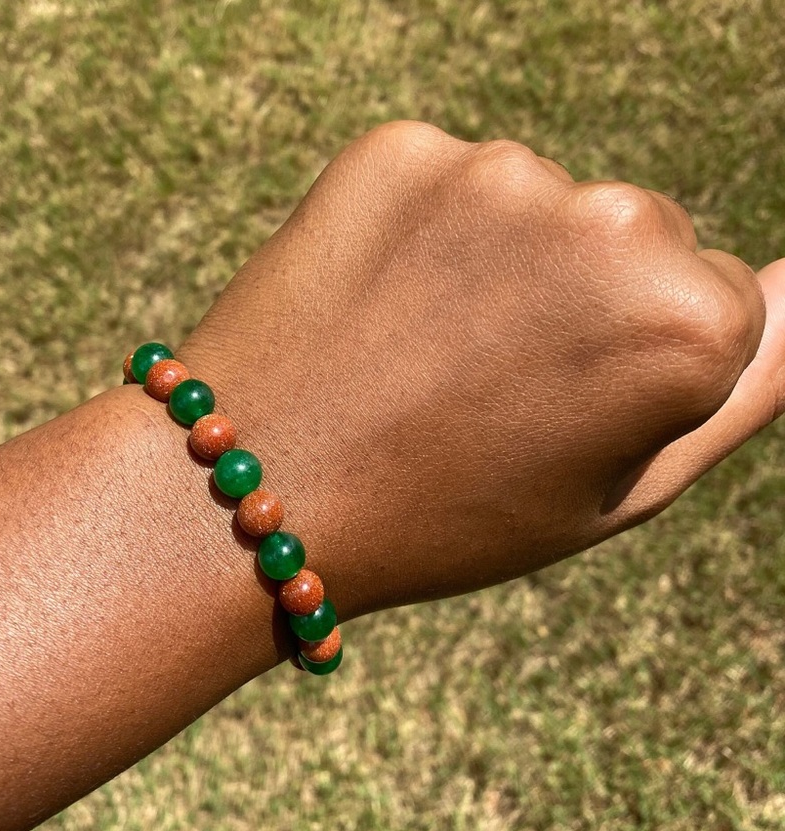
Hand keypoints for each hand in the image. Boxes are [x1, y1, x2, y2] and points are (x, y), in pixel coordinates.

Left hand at [179, 122, 783, 618]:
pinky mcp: (400, 150)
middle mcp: (611, 219)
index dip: (633, 374)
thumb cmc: (449, 515)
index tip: (554, 420)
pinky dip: (426, 232)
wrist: (258, 492)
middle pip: (639, 238)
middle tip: (481, 391)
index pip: (716, 309)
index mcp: (686, 321)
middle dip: (581, 304)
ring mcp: (497, 172)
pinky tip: (378, 305)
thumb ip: (743, 388)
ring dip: (501, 265)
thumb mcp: (618, 493)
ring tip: (422, 354)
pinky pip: (449, 182)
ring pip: (542, 206)